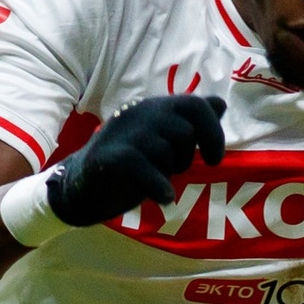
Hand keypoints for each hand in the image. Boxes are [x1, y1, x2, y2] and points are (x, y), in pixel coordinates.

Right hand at [48, 96, 226, 225]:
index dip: (213, 133)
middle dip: (186, 157)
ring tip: (154, 178)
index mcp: (155, 107)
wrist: (83, 186)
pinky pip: (148, 170)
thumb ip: (191, 122)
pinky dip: (161, 189)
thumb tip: (220, 104)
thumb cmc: (131, 164)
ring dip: (168, 173)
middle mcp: (139, 112)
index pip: (196, 105)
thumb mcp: (163, 139)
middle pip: (185, 133)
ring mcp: (123, 133)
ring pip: (167, 152)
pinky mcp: (110, 157)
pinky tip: (163, 199)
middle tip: (171, 169)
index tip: (214, 159)